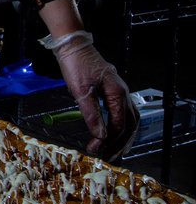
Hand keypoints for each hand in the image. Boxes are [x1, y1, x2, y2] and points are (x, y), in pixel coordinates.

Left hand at [53, 37, 139, 161]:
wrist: (73, 46)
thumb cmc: (76, 65)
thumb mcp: (81, 91)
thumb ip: (91, 113)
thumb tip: (100, 135)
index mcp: (117, 94)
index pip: (119, 124)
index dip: (109, 140)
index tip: (95, 150)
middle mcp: (123, 93)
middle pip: (129, 124)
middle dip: (119, 143)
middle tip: (108, 157)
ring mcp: (120, 91)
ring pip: (130, 119)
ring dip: (123, 136)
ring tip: (115, 151)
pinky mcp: (113, 91)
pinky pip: (124, 112)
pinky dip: (121, 126)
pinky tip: (115, 133)